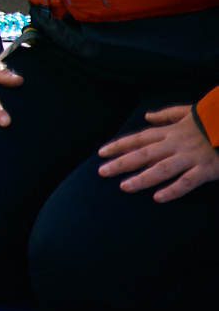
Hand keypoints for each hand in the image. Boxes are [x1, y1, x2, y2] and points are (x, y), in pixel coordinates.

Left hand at [98, 105, 218, 203]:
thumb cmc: (212, 120)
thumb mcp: (187, 112)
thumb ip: (166, 115)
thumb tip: (147, 115)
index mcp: (171, 131)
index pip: (139, 138)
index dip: (119, 145)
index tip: (101, 153)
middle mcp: (176, 144)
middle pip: (144, 154)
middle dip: (121, 163)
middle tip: (102, 172)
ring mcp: (191, 157)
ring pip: (161, 169)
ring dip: (141, 179)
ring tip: (124, 187)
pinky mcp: (207, 169)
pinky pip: (187, 182)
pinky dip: (172, 190)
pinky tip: (158, 198)